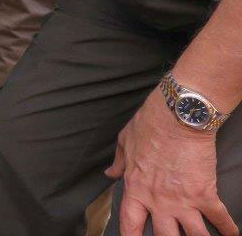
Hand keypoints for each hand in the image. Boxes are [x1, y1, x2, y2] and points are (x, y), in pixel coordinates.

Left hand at [105, 89, 237, 235]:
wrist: (177, 116)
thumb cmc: (149, 125)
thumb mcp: (125, 142)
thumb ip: (119, 162)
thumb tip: (110, 174)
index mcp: (136, 188)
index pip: (130, 223)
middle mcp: (158, 201)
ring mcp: (183, 200)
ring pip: (193, 235)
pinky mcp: (205, 194)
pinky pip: (220, 218)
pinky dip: (229, 229)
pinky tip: (233, 234)